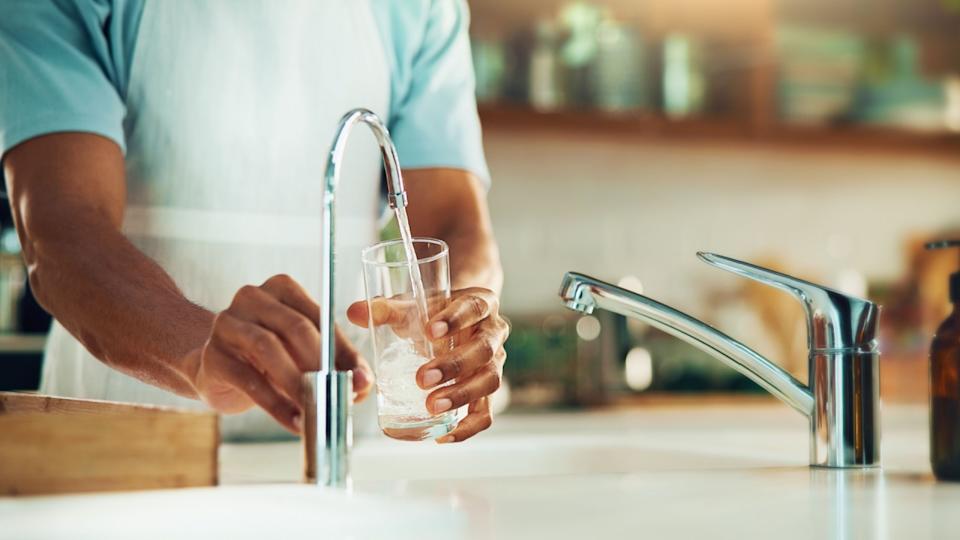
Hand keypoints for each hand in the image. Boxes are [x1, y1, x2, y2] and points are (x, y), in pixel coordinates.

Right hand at [190, 274, 373, 433]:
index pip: (320, 317)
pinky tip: (294, 421)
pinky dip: (276, 404)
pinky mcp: (212, 356)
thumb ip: (335, 365)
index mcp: (282, 288)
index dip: (345, 351)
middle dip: (323, 366)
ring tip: (317, 410)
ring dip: (298, 384)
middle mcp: (252, 297)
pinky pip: (249, 381)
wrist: (214, 369)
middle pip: (296, 328)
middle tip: (341, 395)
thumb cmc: (267, 358)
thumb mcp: (302, 354)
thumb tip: (364, 385)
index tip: (363, 380)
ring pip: (269, 349)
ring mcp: (227, 324)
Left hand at [348, 287, 508, 442]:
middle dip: (454, 366)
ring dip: (461, 396)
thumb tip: (355, 313)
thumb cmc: (435, 313)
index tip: (430, 331)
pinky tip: (445, 434)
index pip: (473, 308)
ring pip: (489, 381)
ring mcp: (495, 363)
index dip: (455, 320)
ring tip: (432, 406)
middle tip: (422, 379)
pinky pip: (486, 412)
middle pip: (483, 350)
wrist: (458, 321)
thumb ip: (385, 309)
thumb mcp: (413, 305)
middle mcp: (493, 333)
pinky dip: (469, 427)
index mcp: (479, 303)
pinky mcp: (488, 390)